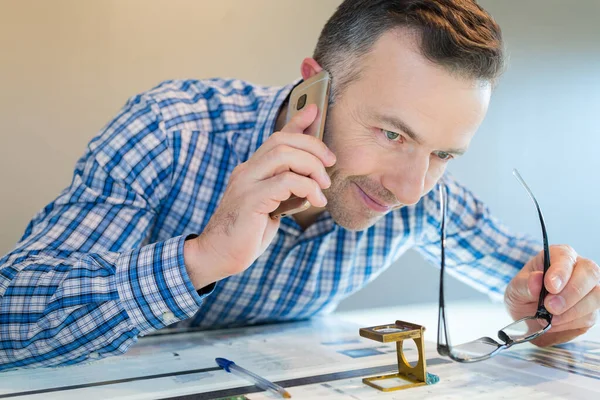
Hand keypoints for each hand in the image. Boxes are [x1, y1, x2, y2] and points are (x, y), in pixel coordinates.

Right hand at [184, 104, 335, 287]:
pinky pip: (285, 181)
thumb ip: (285, 191)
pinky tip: (315, 201)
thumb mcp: (271, 206)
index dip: (296, 121)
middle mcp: (247, 170)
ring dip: (312, 166)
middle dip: (313, 146)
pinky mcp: (250, 198)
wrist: (218, 255)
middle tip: (330, 163)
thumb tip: (311, 182)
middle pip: (282, 140)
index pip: (276, 138)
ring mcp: (246, 182)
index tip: (315, 110)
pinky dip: (307, 187)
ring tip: (323, 186)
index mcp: (252, 170)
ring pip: (284, 155)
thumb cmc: (246, 234)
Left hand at [504, 245, 599, 346]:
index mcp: (557, 257)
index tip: (550, 286)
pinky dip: (570, 323)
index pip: (565, 257)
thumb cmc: (523, 296)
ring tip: (550, 318)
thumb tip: (536, 279)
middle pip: (590, 273)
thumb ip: (524, 284)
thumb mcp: (515, 289)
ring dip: (572, 310)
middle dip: (571, 292)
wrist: (528, 319)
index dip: (560, 271)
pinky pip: (589, 316)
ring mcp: (588, 290)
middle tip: (550, 306)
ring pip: (595, 295)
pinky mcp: (590, 311)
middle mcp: (578, 269)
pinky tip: (554, 323)